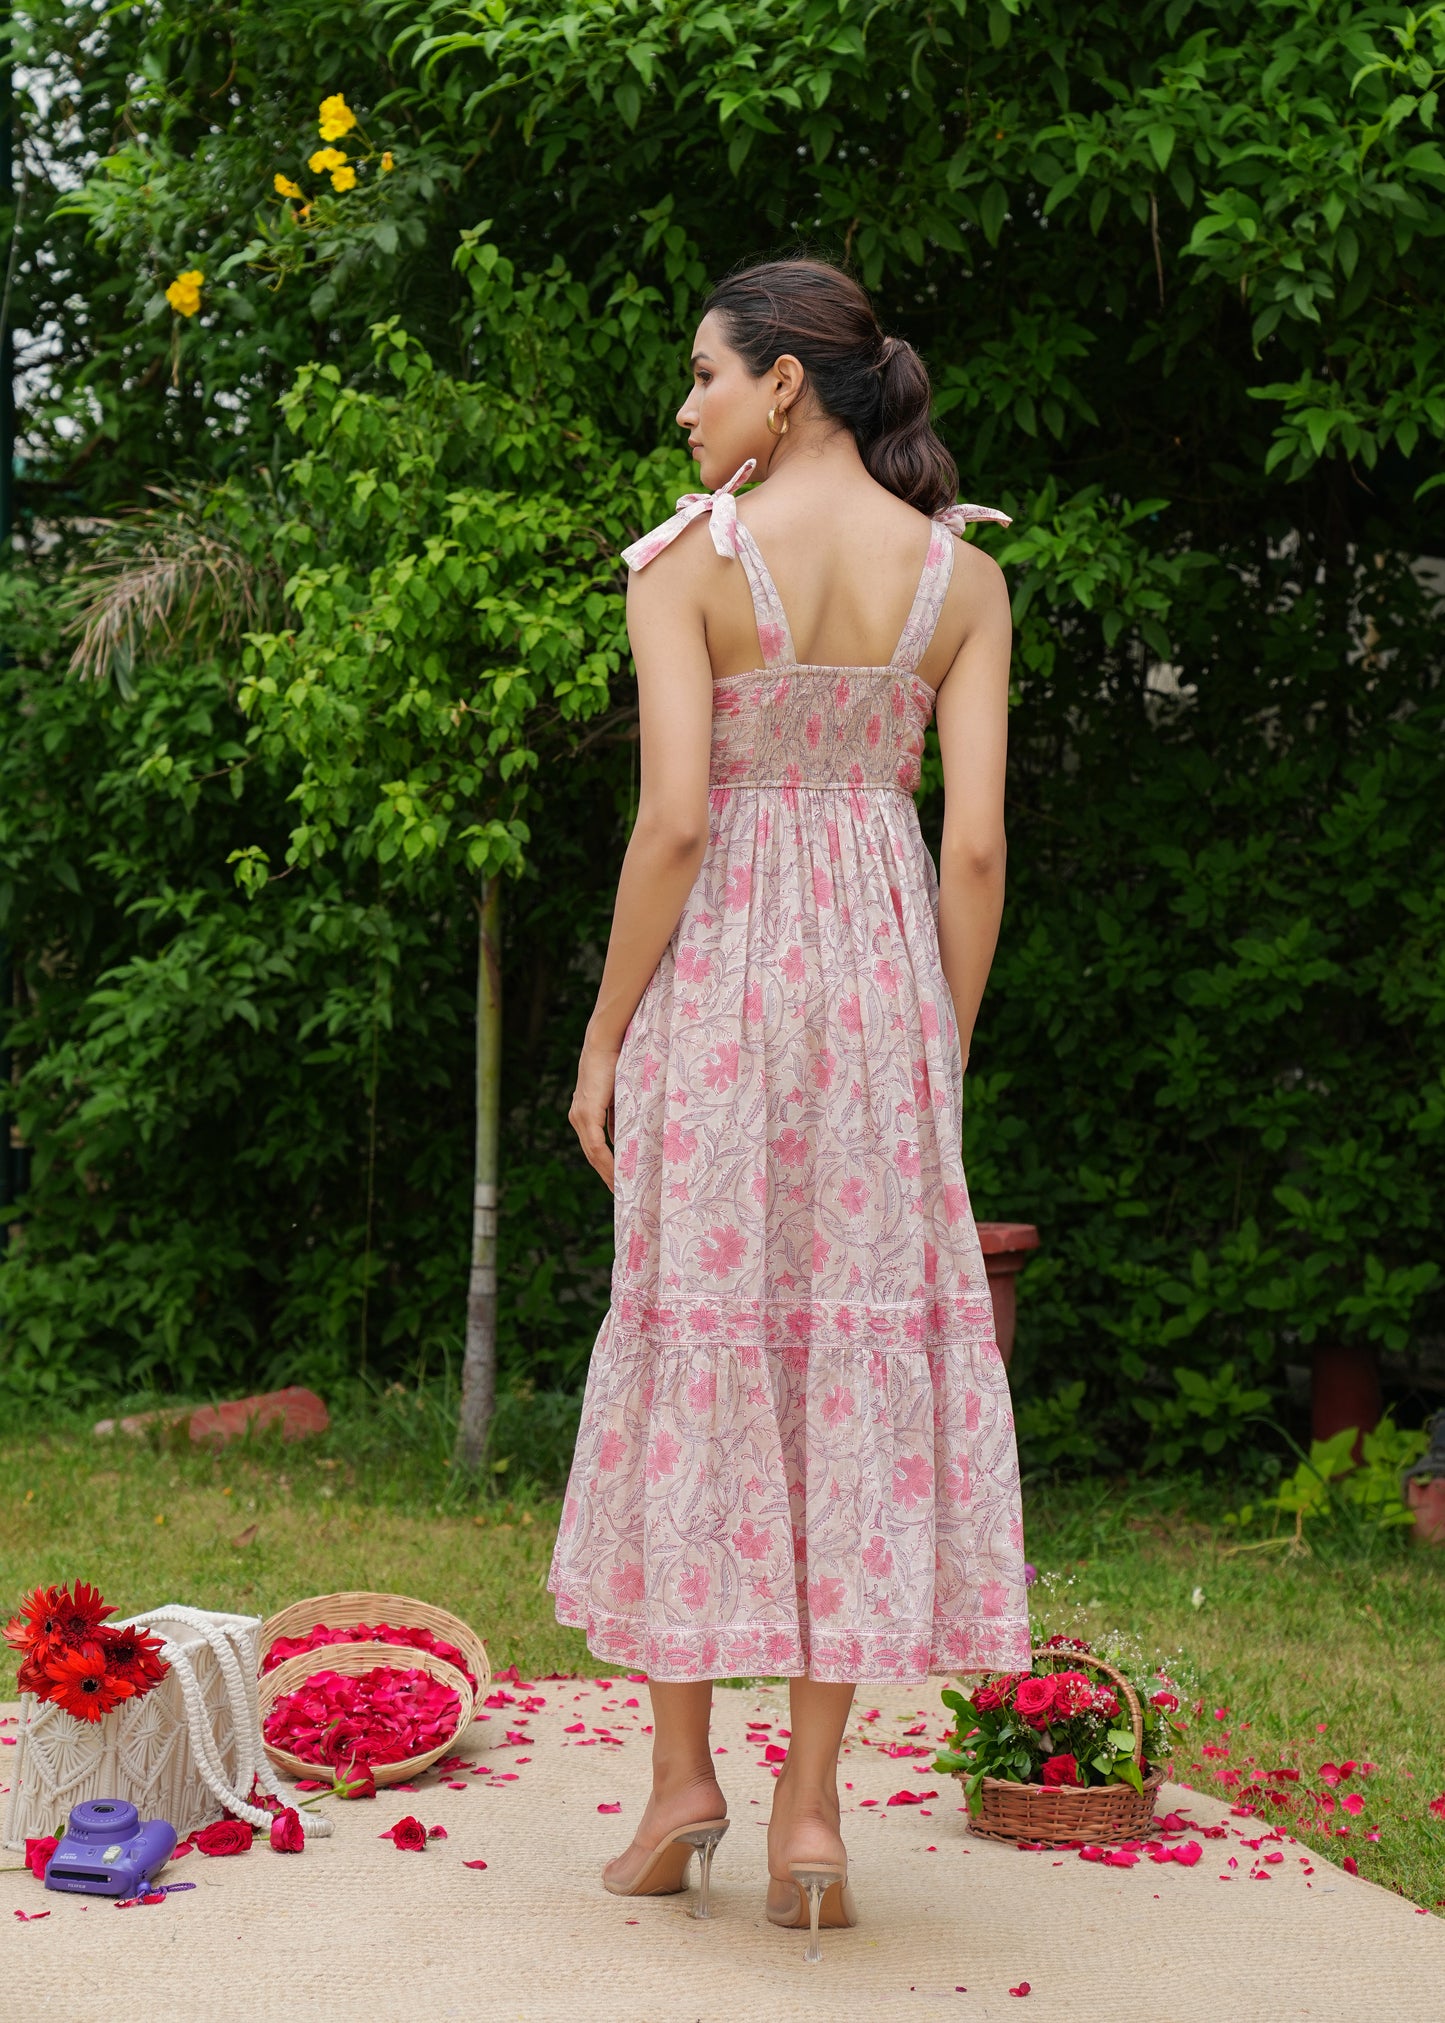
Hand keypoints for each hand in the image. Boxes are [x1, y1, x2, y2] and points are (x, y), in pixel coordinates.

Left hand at [570, 1039, 619, 1190]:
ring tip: (620, 1191)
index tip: (617, 1183)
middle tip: (621, 1196)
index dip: (605, 1167)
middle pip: (592, 1156)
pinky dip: (606, 1162)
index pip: (594, 1148)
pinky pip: (596, 1146)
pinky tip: (616, 1175)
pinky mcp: (586, 1113)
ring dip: (607, 1174)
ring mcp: (580, 1116)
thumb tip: (629, 1134)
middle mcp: (578, 1118)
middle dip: (606, 1177)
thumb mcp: (619, 1095)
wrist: (604, 1042)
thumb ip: (619, 1115)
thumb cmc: (615, 1062)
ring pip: (593, 1154)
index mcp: (584, 1114)